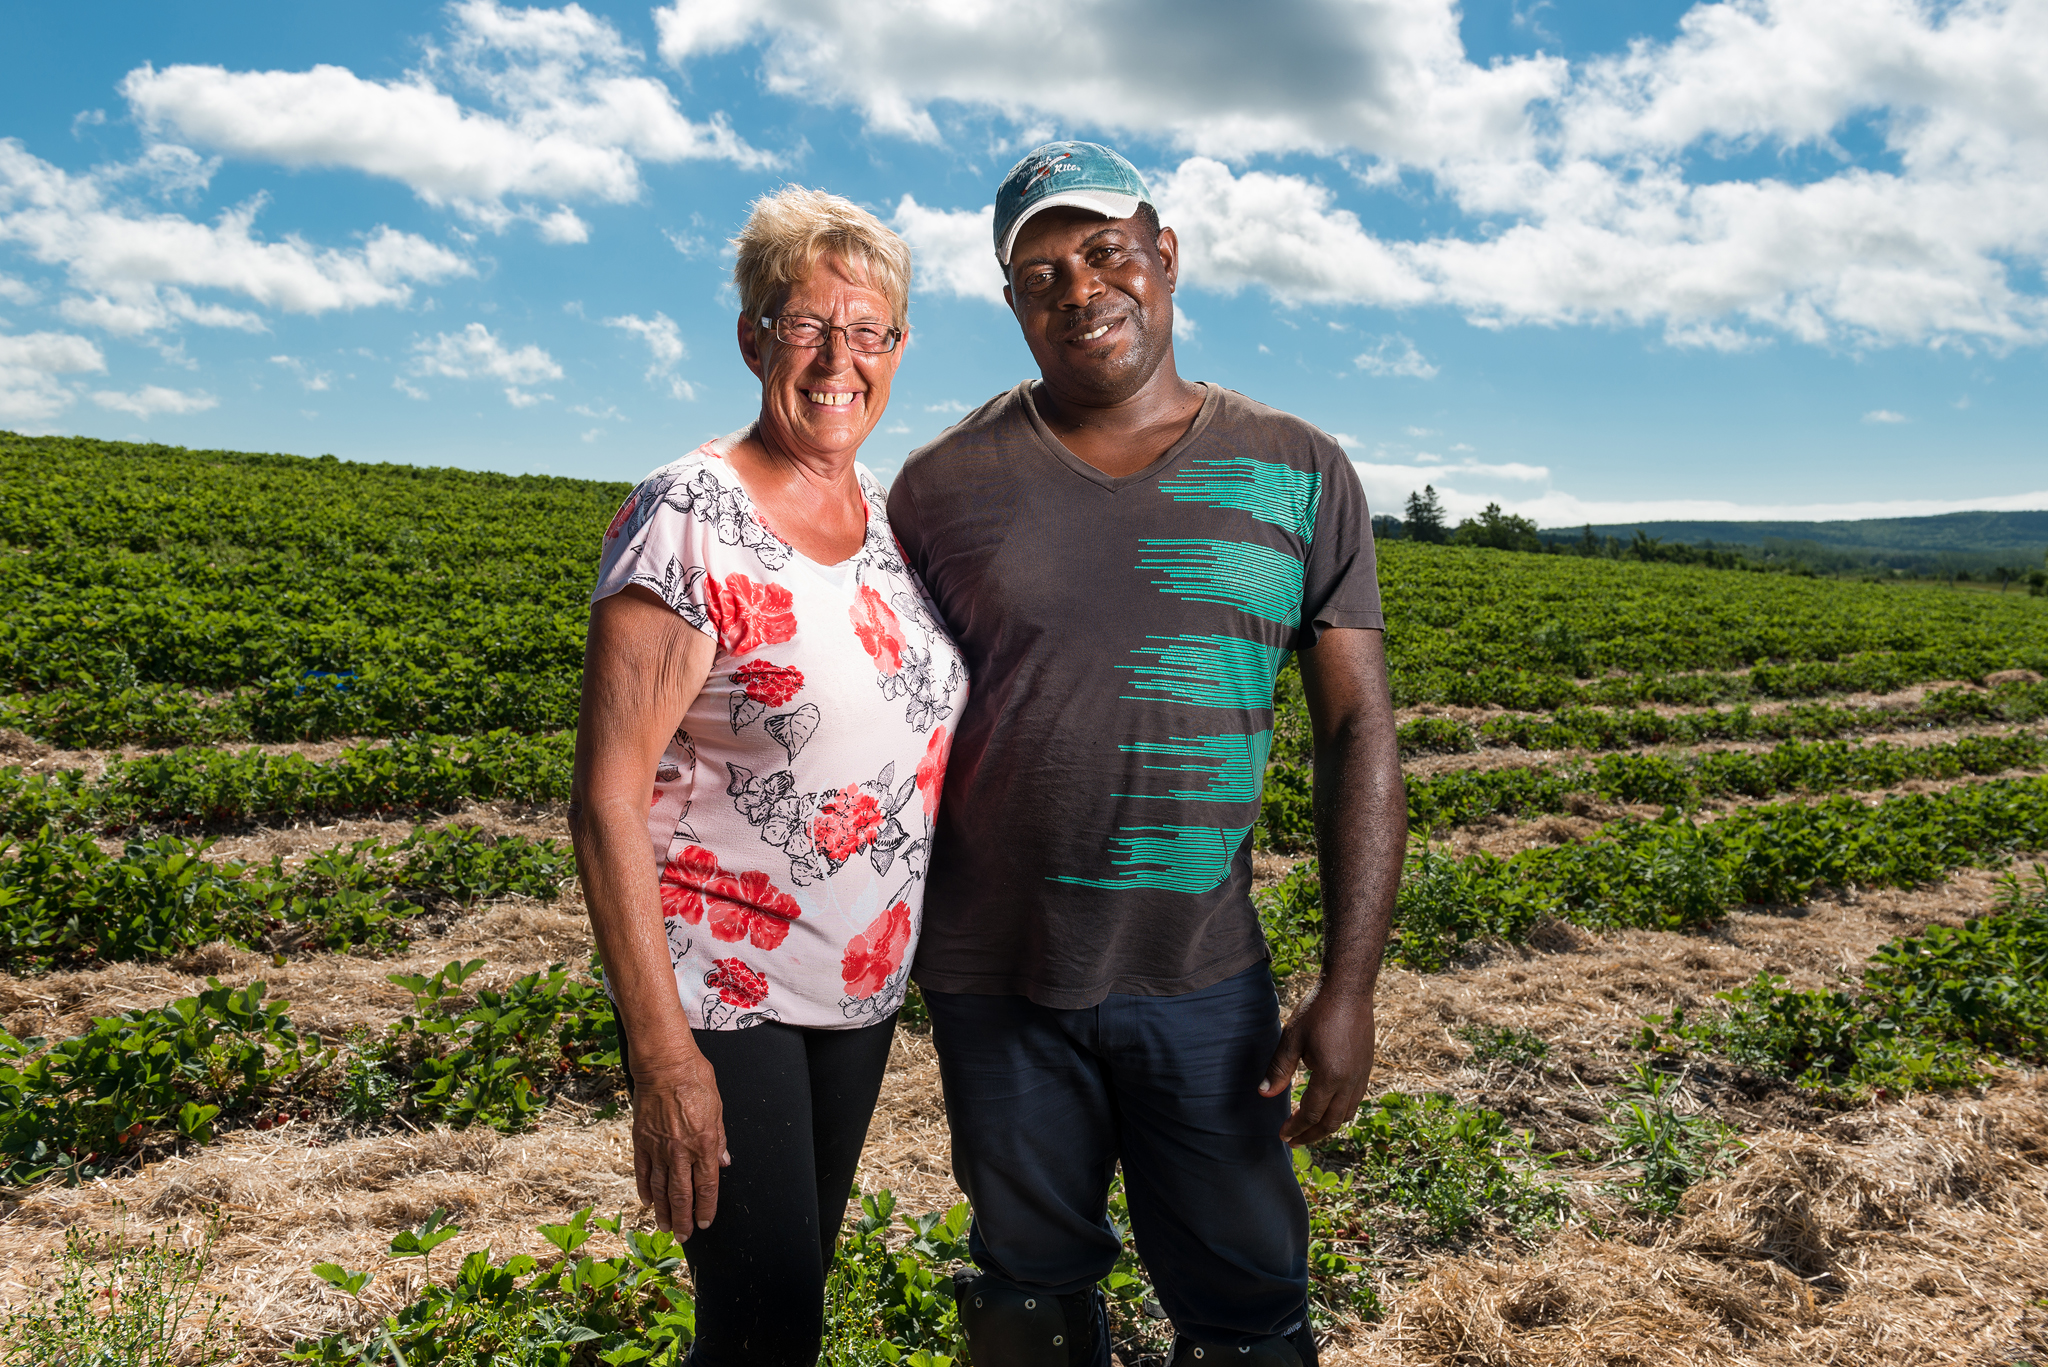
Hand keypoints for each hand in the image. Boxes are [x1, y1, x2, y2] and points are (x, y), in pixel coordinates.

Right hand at [629, 1053, 728, 1235]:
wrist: (664, 1065)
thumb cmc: (695, 1081)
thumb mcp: (718, 1109)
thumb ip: (720, 1139)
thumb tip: (723, 1162)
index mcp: (704, 1144)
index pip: (706, 1186)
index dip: (706, 1208)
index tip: (705, 1222)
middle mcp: (680, 1151)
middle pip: (682, 1194)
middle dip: (684, 1219)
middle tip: (684, 1236)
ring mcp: (658, 1148)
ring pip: (660, 1188)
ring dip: (664, 1211)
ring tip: (666, 1227)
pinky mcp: (641, 1141)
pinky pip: (643, 1171)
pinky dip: (645, 1189)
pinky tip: (647, 1201)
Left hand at [1259, 987, 1376, 1145]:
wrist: (1348, 989)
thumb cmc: (1318, 1010)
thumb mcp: (1292, 1039)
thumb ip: (1279, 1070)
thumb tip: (1264, 1095)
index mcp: (1330, 1077)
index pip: (1310, 1114)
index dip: (1295, 1128)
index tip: (1282, 1135)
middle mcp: (1350, 1081)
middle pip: (1332, 1122)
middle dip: (1311, 1135)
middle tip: (1294, 1141)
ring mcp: (1362, 1075)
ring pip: (1348, 1113)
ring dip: (1328, 1126)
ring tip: (1310, 1129)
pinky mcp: (1367, 1067)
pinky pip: (1356, 1100)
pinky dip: (1342, 1111)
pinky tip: (1329, 1107)